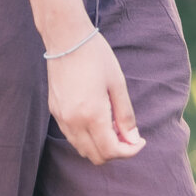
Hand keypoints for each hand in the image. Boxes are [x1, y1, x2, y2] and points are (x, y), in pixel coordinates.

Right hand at [46, 32, 145, 164]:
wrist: (66, 39)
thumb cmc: (96, 57)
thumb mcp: (117, 84)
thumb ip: (125, 115)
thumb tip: (133, 139)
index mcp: (92, 115)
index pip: (111, 151)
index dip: (129, 151)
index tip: (140, 141)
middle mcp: (73, 122)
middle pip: (96, 157)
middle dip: (115, 151)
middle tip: (128, 134)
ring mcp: (61, 118)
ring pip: (82, 149)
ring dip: (100, 146)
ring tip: (113, 125)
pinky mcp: (55, 112)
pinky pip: (72, 137)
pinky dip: (87, 138)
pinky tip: (97, 120)